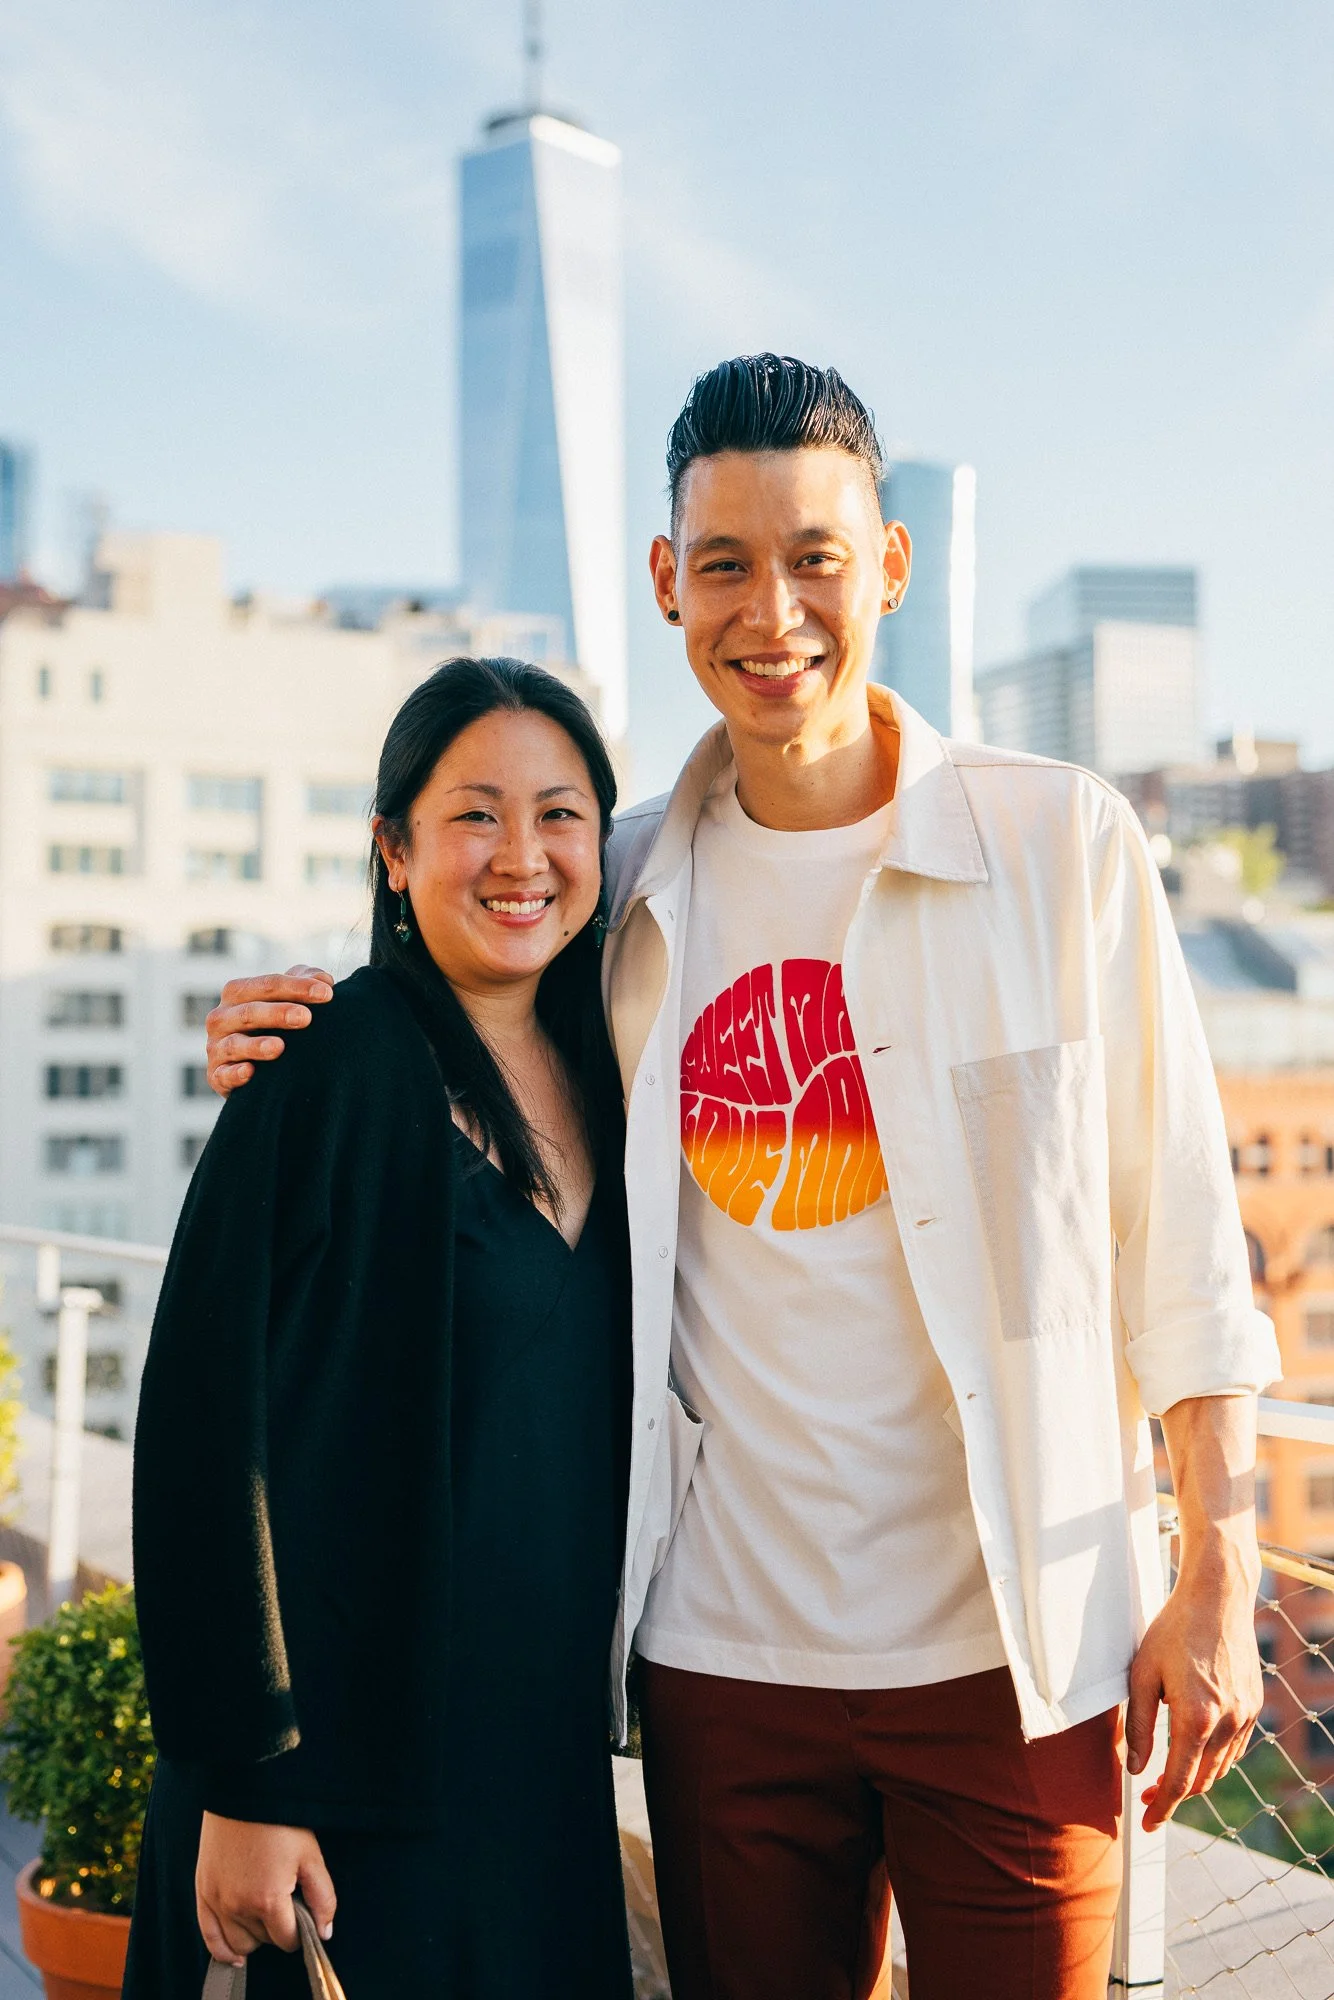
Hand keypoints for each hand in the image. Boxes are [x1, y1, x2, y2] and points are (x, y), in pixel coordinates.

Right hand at [195, 1813, 335, 1964]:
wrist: (244, 1790)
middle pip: (263, 1941)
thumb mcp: (311, 1856)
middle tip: (286, 1900)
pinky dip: (222, 1949)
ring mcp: (216, 1901)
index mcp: (267, 1900)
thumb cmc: (280, 1820)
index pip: (287, 1940)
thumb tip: (325, 1932)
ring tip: (266, 1914)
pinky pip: (209, 1937)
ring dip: (255, 1936)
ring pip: (238, 1943)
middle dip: (278, 1928)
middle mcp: (237, 1907)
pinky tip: (235, 1954)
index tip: (304, 1913)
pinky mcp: (202, 1892)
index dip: (300, 1930)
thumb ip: (322, 1898)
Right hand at [206, 968, 332, 1095]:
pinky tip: (250, 1072)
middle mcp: (222, 1018)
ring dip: (256, 1046)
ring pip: (234, 1044)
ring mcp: (217, 1048)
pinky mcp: (217, 1076)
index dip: (297, 987)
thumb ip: (306, 982)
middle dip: (278, 1013)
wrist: (257, 1066)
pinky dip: (234, 1074)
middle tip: (306, 1017)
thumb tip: (324, 980)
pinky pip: (223, 1075)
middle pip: (249, 1012)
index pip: (267, 985)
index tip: (327, 994)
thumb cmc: (274, 1023)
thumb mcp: (289, 998)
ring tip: (279, 1047)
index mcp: (237, 993)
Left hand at [1126, 1561, 1261, 1831]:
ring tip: (1167, 1773)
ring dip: (1195, 1777)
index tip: (1148, 1825)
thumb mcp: (1142, 1674)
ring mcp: (1246, 1715)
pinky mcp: (1254, 1705)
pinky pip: (1234, 1747)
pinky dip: (1213, 1758)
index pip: (1179, 1781)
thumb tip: (1135, 1769)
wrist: (1217, 1598)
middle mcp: (1227, 1723)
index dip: (1162, 1808)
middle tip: (1149, 1795)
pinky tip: (1194, 1747)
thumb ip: (1138, 1725)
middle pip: (1201, 1780)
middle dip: (1175, 1795)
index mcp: (1195, 1718)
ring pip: (1220, 1767)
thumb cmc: (1173, 1631)